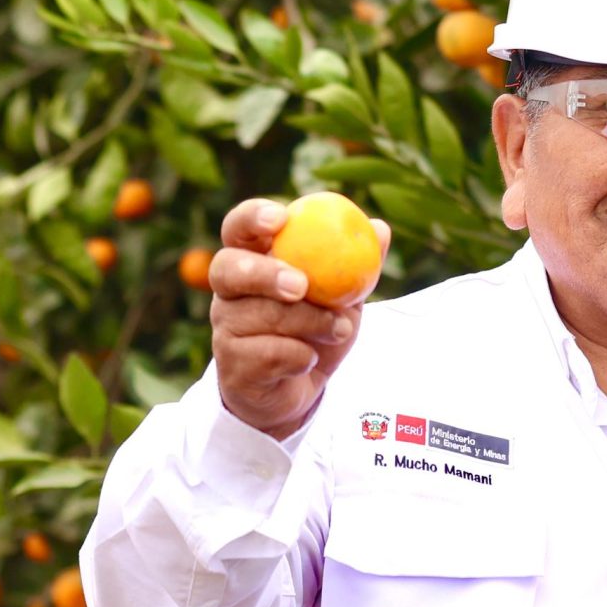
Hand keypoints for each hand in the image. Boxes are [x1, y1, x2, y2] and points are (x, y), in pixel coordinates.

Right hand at [209, 198, 393, 439]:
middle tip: (301, 285)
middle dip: (264, 273)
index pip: (238, 227)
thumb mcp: (343, 295)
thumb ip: (358, 262)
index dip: (251, 218)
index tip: (279, 219)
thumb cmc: (317, 329)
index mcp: (252, 260)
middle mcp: (230, 291)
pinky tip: (310, 359)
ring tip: (339, 329)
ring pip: (259, 316)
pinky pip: (266, 355)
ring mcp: (226, 329)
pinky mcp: (232, 367)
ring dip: (309, 323)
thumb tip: (380, 228)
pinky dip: (300, 356)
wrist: (301, 389)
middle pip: (227, 268)